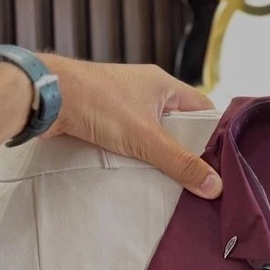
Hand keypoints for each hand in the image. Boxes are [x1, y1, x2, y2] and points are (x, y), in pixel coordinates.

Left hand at [40, 55, 222, 198]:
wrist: (47, 97)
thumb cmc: (96, 103)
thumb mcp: (146, 138)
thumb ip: (179, 163)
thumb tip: (213, 185)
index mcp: (163, 85)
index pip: (202, 109)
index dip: (214, 133)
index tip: (222, 161)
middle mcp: (146, 90)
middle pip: (177, 124)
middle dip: (185, 149)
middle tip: (197, 177)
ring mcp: (123, 103)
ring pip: (152, 133)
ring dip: (157, 154)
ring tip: (170, 181)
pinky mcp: (104, 116)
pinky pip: (129, 138)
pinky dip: (135, 154)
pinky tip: (138, 173)